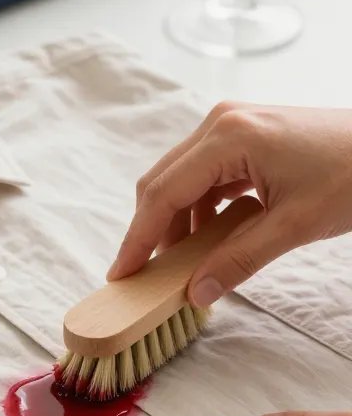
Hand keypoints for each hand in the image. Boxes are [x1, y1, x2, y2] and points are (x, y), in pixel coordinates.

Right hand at [107, 103, 351, 306]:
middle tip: (145, 277)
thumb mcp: (294, 225)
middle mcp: (221, 123)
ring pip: (183, 181)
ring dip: (179, 224)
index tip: (122, 275)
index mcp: (227, 136)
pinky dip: (202, 211)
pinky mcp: (245, 138)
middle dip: (152, 232)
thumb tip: (195, 292)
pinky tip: (210, 241)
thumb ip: (239, 260)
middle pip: (163, 183)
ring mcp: (232, 126)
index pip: (163, 193)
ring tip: (182, 266)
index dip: (139, 238)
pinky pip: (207, 177)